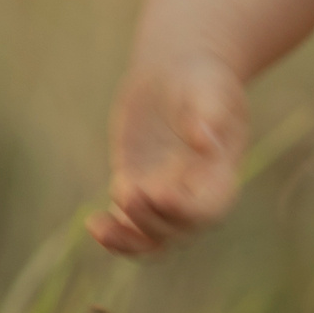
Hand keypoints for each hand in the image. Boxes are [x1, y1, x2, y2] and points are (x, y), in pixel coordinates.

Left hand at [86, 55, 247, 256]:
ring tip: (99, 226)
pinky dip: (113, 233)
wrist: (178, 70)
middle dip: (151, 220)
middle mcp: (196, 192)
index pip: (209, 208)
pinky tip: (93, 222)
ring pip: (152, 241)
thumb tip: (206, 143)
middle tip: (127, 191)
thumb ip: (210, 112)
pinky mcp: (138, 189)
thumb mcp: (209, 85)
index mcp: (221, 172)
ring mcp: (166, 195)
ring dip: (128, 242)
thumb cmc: (201, 76)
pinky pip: (128, 226)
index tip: (159, 193)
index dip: (186, 210)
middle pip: (179, 230)